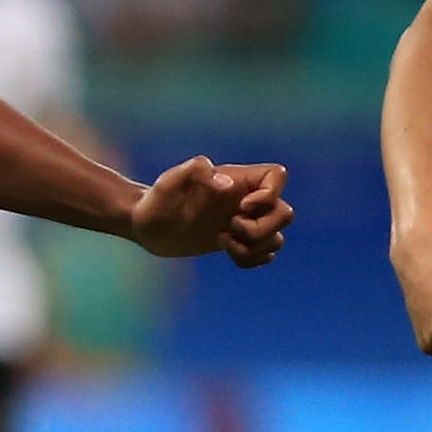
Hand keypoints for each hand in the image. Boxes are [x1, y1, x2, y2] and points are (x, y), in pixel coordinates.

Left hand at [128, 157, 290, 265]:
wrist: (147, 226)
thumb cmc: (156, 201)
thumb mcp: (168, 183)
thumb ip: (194, 172)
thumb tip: (228, 185)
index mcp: (236, 179)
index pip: (277, 175)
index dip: (270, 195)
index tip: (241, 207)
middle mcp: (244, 199)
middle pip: (285, 213)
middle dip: (263, 228)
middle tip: (229, 228)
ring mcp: (242, 222)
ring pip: (276, 237)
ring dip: (255, 246)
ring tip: (224, 242)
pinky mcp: (237, 242)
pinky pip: (264, 254)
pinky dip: (252, 260)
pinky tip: (227, 253)